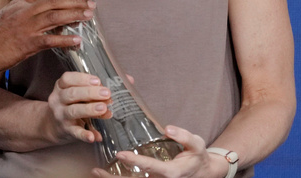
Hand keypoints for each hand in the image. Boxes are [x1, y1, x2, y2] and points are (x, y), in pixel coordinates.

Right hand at [0, 0, 91, 79]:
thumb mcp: (6, 16)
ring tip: (88, 15)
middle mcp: (24, 12)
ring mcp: (26, 27)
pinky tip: (77, 40)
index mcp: (19, 3)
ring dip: (74, 15)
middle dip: (75, 0)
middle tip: (89, 2)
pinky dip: (66, 39)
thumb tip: (39, 13)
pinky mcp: (27, 44)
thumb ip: (23, 12)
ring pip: (55, 16)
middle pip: (54, 0)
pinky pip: (51, 40)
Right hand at [45, 71, 112, 143]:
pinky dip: (84, 135)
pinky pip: (75, 132)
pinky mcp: (66, 130)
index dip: (82, 78)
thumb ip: (90, 94)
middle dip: (90, 93)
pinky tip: (93, 136)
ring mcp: (61, 115)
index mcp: (60, 87)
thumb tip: (107, 98)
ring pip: (73, 111)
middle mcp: (58, 100)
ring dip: (90, 109)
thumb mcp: (74, 95)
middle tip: (106, 93)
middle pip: (72, 94)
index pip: (67, 79)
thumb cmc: (68, 105)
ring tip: (103, 108)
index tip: (97, 81)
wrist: (52, 125)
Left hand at [90, 125, 221, 177]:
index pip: (150, 167)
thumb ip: (184, 136)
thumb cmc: (198, 157)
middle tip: (98, 171)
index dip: (135, 161)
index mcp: (171, 172)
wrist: (204, 173)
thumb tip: (168, 128)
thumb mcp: (197, 144)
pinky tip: (106, 173)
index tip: (120, 154)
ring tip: (96, 172)